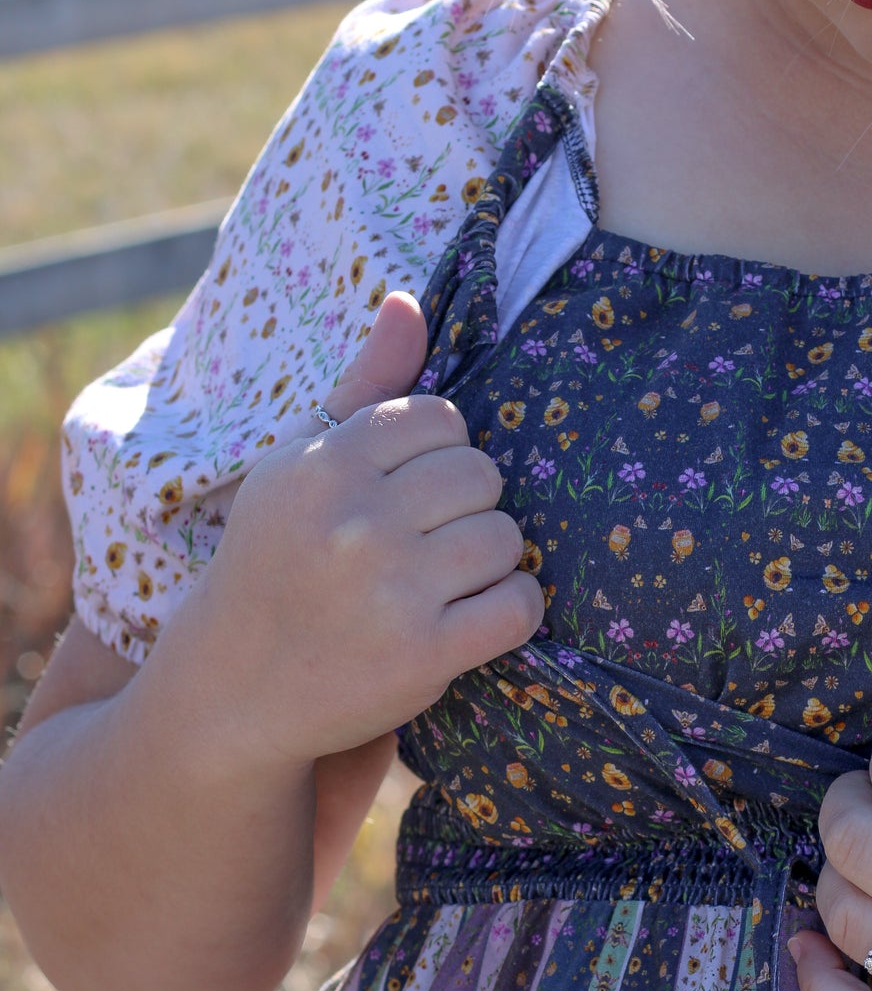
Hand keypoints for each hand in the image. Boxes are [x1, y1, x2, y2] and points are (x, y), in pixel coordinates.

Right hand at [174, 291, 543, 770]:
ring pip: (506, 538)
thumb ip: (362, 388)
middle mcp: (355, 521)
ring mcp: (392, 590)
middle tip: (429, 542)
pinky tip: (471, 619)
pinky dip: (511, 612)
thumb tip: (408, 303)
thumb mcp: (298, 467)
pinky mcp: (424, 655)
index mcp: (323, 464)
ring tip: (443, 582)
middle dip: (468, 508)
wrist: (232, 687)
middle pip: (482, 476)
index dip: (441, 455)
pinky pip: (519, 606)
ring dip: (490, 561)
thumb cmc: (277, 561)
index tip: (411, 493)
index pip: (441, 420)